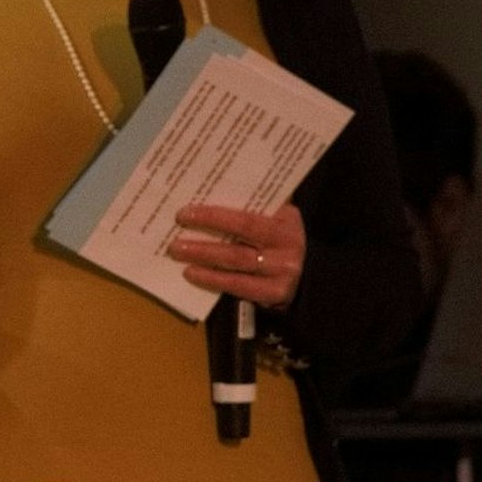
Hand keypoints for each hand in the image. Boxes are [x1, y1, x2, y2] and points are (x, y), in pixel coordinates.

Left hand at [168, 202, 304, 308]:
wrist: (308, 269)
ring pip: (235, 267)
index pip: (244, 221)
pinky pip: (238, 287)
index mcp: (284, 224)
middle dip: (201, 245)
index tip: (184, 214)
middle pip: (237, 248)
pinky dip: (213, 280)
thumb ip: (252, 202)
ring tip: (178, 255)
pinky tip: (193, 275)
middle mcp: (286, 250)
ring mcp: (282, 274)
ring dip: (203, 261)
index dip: (212, 218)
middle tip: (173, 242)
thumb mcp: (275, 214)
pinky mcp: (275, 294)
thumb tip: (209, 187)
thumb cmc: (279, 234)